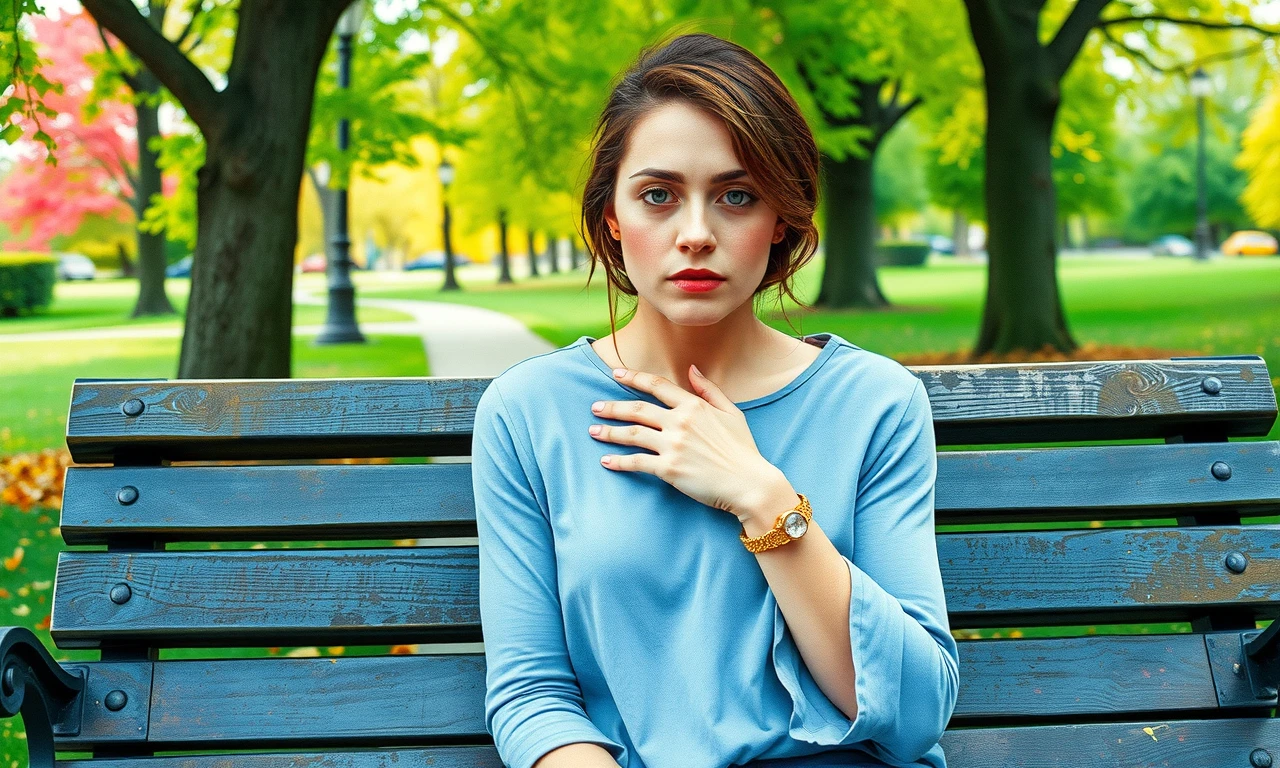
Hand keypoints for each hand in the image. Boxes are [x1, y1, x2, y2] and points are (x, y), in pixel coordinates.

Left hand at [588, 364, 788, 517]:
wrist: (750, 484)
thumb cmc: (743, 451)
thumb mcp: (732, 413)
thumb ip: (710, 390)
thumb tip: (692, 369)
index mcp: (694, 406)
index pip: (657, 385)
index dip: (633, 378)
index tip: (615, 373)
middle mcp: (680, 422)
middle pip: (638, 409)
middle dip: (613, 407)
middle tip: (595, 408)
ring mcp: (673, 445)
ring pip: (632, 434)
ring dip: (609, 432)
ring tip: (593, 431)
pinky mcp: (668, 469)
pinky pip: (636, 462)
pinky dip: (618, 461)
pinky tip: (606, 461)